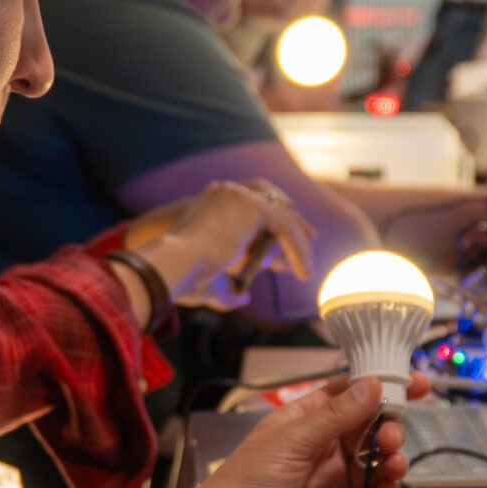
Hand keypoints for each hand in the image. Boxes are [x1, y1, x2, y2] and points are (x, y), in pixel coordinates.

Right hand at [121, 180, 313, 309]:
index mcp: (213, 203)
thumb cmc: (184, 276)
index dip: (272, 220)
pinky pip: (286, 225)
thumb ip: (228, 287)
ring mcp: (240, 195)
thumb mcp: (211, 279)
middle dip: (293, 221)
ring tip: (307, 267)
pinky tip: (301, 270)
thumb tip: (242, 295)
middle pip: (272, 199)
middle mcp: (227, 192)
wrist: (175, 266)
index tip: (284, 243)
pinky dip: (297, 248)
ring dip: (298, 241)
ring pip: (283, 215)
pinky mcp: (252, 205)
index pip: (252, 203)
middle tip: (311, 239)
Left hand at [149, 374, 418, 487]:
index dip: (382, 385)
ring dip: (392, 460)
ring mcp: (333, 480)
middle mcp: (323, 446)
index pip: (350, 394)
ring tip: (393, 464)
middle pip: (370, 429)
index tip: (417, 383)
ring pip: (376, 463)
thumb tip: (373, 383)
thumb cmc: (251, 479)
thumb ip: (336, 416)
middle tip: (391, 436)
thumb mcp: (293, 440)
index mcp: (307, 419)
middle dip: (389, 428)